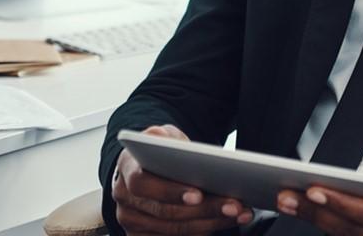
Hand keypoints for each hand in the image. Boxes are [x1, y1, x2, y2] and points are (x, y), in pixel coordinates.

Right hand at [112, 124, 254, 234]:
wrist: (148, 168)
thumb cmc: (159, 153)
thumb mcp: (162, 136)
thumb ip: (163, 137)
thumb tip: (160, 139)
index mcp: (126, 169)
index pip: (142, 184)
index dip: (170, 191)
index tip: (199, 194)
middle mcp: (124, 199)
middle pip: (165, 212)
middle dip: (204, 209)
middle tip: (234, 205)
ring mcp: (132, 221)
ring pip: (174, 229)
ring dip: (211, 222)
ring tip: (238, 213)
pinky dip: (202, 231)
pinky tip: (223, 222)